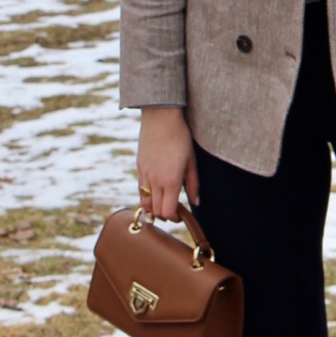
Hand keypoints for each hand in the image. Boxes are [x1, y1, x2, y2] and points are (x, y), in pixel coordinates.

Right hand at [137, 106, 198, 220]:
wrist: (160, 119)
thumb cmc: (180, 138)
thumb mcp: (191, 161)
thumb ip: (193, 184)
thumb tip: (196, 202)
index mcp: (171, 181)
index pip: (168, 211)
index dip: (174, 217)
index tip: (180, 215)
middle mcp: (156, 181)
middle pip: (156, 211)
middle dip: (165, 215)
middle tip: (174, 211)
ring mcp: (145, 175)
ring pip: (145, 202)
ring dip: (154, 208)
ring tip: (163, 204)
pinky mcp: (139, 168)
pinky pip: (140, 189)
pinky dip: (146, 197)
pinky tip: (155, 194)